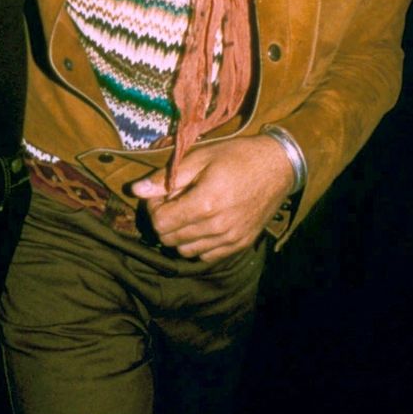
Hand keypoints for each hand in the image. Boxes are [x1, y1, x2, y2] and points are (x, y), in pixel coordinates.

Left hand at [131, 135, 292, 261]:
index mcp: (205, 203)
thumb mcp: (199, 158)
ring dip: (179, 234)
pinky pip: (206, 256)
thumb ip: (167, 178)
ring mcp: (230, 239)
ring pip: (185, 251)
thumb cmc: (236, 157)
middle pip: (170, 239)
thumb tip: (135, 190)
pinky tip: (202, 224)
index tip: (162, 194)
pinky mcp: (240, 244)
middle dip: (164, 220)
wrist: (277, 167)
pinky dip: (197, 244)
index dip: (153, 208)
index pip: (160, 223)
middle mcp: (217, 227)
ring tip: (188, 212)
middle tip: (173, 201)